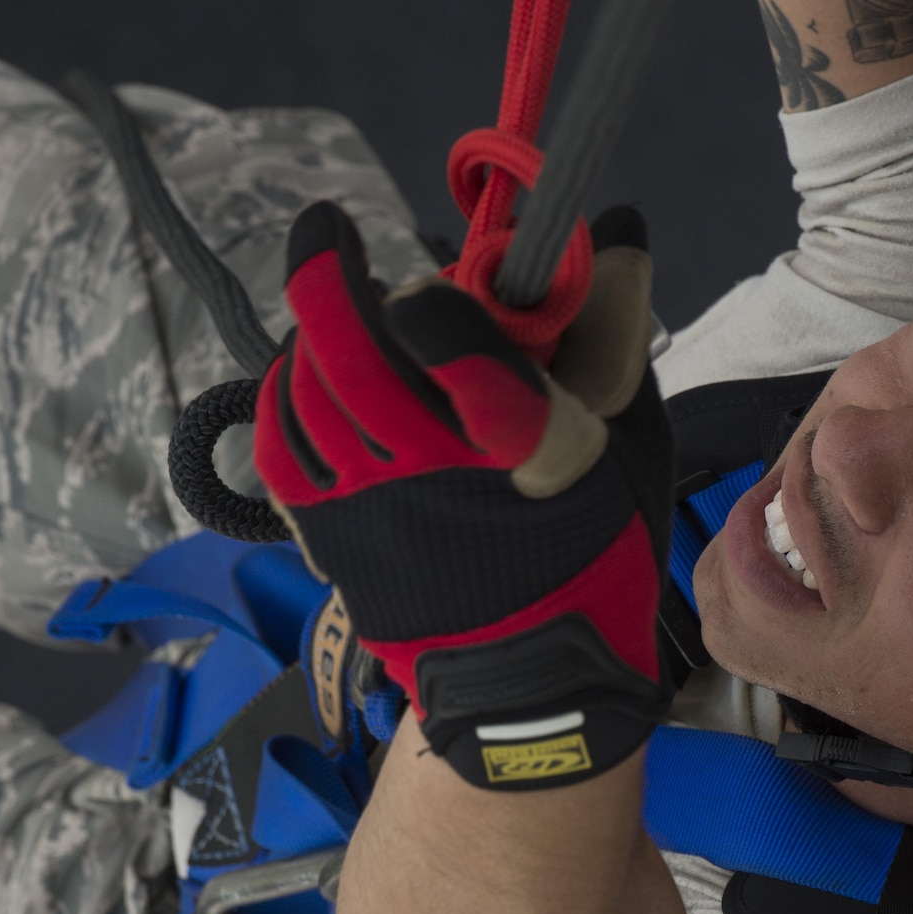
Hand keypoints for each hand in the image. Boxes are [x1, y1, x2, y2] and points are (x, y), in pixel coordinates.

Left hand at [254, 201, 672, 789]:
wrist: (533, 686)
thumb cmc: (596, 555)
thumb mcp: (632, 446)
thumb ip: (613, 333)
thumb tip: (613, 227)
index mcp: (527, 455)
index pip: (468, 373)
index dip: (436, 319)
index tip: (423, 285)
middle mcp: (435, 477)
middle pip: (352, 360)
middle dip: (329, 278)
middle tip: (333, 236)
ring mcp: (370, 506)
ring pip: (308, 389)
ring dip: (316, 332)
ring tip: (340, 312)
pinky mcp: (328, 533)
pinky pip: (281, 440)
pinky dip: (288, 392)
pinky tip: (313, 375)